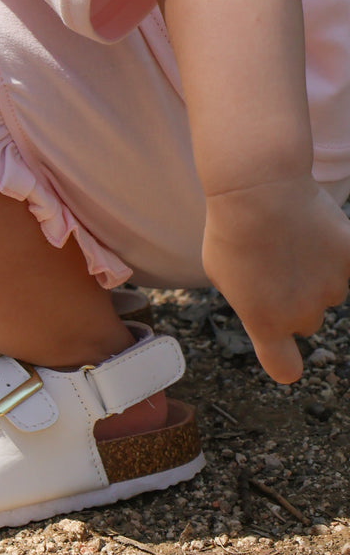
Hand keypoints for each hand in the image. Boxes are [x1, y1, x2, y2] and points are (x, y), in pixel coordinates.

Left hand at [202, 175, 349, 382]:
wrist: (257, 187)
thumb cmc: (229, 225)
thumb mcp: (219, 270)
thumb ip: (246, 297)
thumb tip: (260, 300)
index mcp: (266, 323)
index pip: (283, 367)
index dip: (284, 360)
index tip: (284, 351)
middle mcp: (302, 314)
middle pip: (305, 318)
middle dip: (294, 298)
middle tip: (274, 262)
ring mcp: (332, 286)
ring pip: (328, 288)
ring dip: (314, 271)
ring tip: (288, 235)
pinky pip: (348, 260)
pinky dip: (336, 248)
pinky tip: (318, 228)